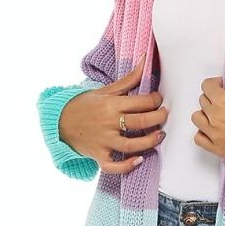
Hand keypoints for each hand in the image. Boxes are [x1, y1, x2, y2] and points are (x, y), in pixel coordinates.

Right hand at [58, 55, 169, 174]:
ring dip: (150, 142)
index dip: (155, 100)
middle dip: (159, 118)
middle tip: (165, 115)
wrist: (60, 122)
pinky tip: (138, 160)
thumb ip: (129, 79)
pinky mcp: (99, 155)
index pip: (141, 101)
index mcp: (111, 104)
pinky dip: (127, 165)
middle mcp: (108, 122)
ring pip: (132, 145)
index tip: (159, 100)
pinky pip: (114, 166)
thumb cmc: (85, 106)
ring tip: (160, 136)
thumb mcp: (105, 91)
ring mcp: (104, 140)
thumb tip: (145, 60)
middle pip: (140, 121)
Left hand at [191, 57, 224, 160]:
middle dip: (212, 100)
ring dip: (205, 116)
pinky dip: (203, 134)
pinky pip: (198, 138)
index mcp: (223, 100)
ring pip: (197, 118)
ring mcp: (213, 133)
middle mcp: (214, 116)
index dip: (215, 85)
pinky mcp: (214, 147)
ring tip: (218, 118)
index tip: (223, 89)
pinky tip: (213, 132)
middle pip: (202, 100)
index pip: (206, 86)